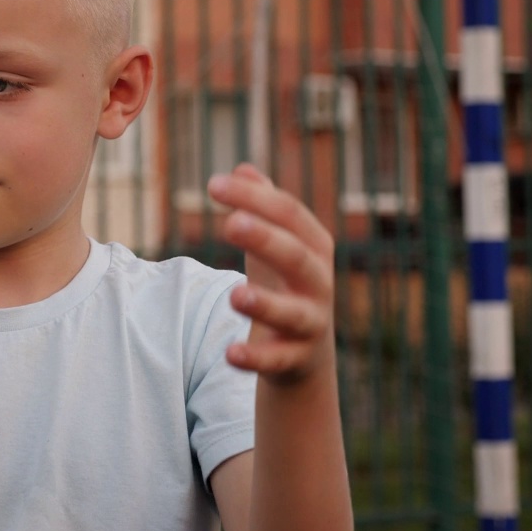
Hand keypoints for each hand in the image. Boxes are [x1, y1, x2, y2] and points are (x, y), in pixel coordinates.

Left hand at [208, 164, 335, 384]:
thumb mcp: (275, 244)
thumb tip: (241, 169)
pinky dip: (256, 357)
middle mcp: (319, 282)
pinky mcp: (297, 359)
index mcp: (313, 246)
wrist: (305, 352)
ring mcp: (311, 322)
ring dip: (266, 304)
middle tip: (231, 223)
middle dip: (267, 239)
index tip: (212, 185)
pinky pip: (278, 360)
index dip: (254, 199)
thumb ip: (260, 207)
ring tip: (236, 294)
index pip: (289, 214)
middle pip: (297, 257)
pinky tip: (231, 353)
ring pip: (293, 313)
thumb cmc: (284, 284)